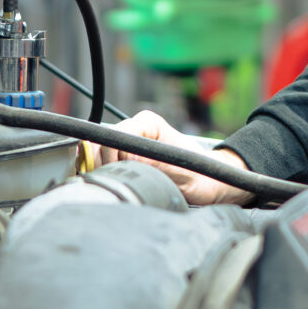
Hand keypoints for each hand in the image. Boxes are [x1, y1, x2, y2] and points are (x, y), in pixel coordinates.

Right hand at [93, 108, 253, 205]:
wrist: (210, 182)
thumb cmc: (200, 173)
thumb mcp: (180, 168)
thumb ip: (152, 161)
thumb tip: (124, 157)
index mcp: (147, 123)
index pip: (113, 137)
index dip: (113, 158)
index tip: (124, 174)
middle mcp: (135, 128)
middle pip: (100, 145)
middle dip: (106, 167)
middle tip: (126, 184)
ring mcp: (127, 142)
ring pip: (97, 155)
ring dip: (106, 173)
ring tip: (128, 185)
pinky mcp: (123, 156)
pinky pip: (103, 164)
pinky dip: (107, 176)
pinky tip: (121, 186)